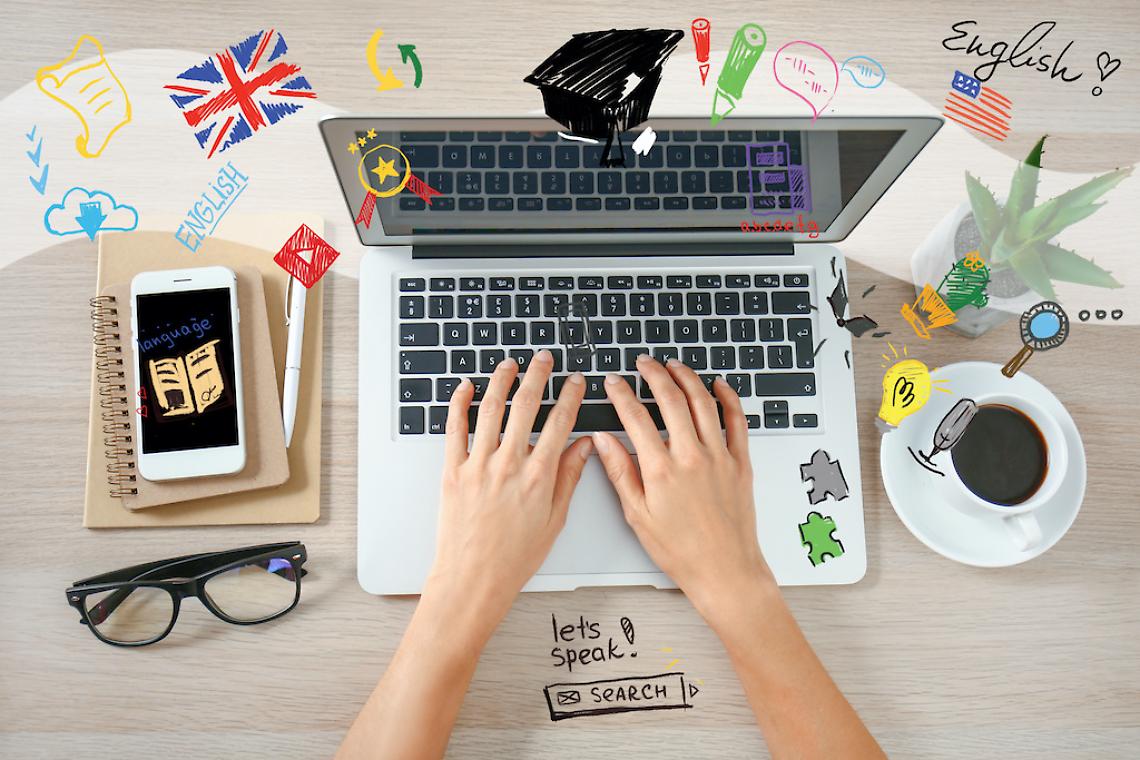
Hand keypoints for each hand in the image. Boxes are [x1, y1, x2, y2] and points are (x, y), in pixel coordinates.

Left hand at [427, 351, 592, 626]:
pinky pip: (454, 429)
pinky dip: (459, 404)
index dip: (570, 396)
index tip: (576, 381)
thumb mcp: (554, 519)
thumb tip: (584, 447)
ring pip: (490, 409)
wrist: (473, 579)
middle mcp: (509, 464)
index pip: (560, 422)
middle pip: (526, 405)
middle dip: (538, 375)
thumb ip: (569, 478)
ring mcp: (478, 465)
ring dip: (501, 380)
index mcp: (539, 475)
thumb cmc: (514, 557)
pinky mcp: (453, 471)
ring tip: (509, 363)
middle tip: (544, 358)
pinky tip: (465, 387)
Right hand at [592, 356, 772, 614]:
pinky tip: (719, 386)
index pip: (636, 418)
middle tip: (644, 363)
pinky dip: (728, 398)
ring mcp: (720, 457)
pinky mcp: (741, 463)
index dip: (622, 394)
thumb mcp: (637, 515)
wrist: (725, 570)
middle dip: (654, 375)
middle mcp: (692, 457)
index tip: (614, 383)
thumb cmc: (681, 551)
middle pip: (671, 400)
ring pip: (703, 403)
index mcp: (661, 470)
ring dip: (687, 378)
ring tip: (674, 366)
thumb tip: (603, 442)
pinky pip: (737, 421)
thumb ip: (620, 473)